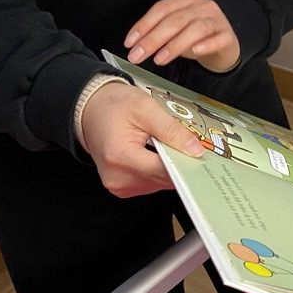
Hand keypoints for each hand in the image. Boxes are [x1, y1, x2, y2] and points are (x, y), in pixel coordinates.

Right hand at [79, 81, 205, 196]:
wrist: (91, 109)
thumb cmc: (113, 106)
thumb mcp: (146, 108)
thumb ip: (171, 130)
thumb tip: (195, 150)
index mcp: (120, 157)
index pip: (164, 170)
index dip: (186, 163)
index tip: (202, 156)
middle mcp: (118, 178)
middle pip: (163, 179)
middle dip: (179, 163)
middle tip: (187, 144)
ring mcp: (119, 186)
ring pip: (160, 183)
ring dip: (169, 167)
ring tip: (165, 145)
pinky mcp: (122, 187)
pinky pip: (151, 182)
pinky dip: (159, 169)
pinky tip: (157, 153)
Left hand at [124, 0, 239, 73]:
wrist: (225, 43)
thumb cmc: (196, 36)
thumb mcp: (175, 29)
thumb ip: (158, 31)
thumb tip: (135, 44)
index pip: (161, 9)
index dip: (143, 25)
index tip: (130, 42)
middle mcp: (203, 5)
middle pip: (175, 20)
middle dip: (153, 39)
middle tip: (138, 55)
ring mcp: (217, 19)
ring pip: (196, 28)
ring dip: (175, 44)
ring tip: (159, 59)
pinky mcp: (228, 35)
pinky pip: (218, 38)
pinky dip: (206, 44)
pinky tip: (195, 51)